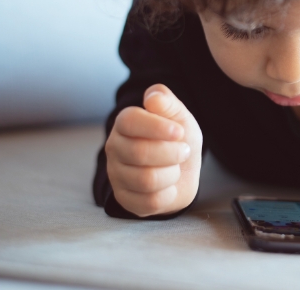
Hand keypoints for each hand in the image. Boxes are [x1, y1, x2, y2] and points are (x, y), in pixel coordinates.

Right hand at [105, 84, 202, 216]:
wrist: (184, 169)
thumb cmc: (178, 139)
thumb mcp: (179, 116)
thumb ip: (167, 102)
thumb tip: (153, 97)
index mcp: (125, 123)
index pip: (129, 121)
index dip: (156, 127)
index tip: (179, 131)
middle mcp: (114, 148)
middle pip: (139, 153)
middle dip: (172, 153)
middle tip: (184, 151)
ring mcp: (117, 175)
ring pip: (146, 179)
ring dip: (172, 173)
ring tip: (175, 167)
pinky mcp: (126, 199)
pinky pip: (150, 202)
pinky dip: (169, 194)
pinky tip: (169, 185)